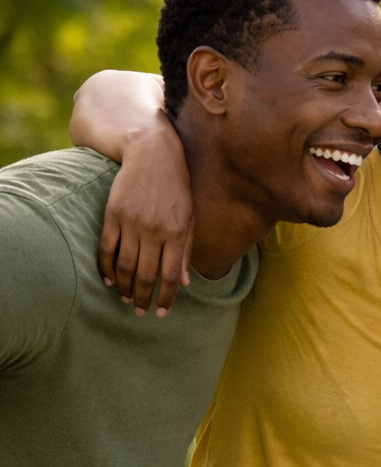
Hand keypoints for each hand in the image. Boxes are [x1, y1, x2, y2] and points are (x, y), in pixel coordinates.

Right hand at [96, 123, 193, 316]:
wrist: (152, 154)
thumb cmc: (177, 188)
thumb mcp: (189, 217)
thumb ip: (186, 250)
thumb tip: (185, 282)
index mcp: (176, 233)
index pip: (171, 275)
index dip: (166, 296)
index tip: (162, 312)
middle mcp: (154, 230)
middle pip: (144, 274)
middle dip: (142, 297)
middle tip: (139, 312)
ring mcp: (131, 223)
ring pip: (124, 265)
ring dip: (123, 287)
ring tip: (124, 299)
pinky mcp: (113, 215)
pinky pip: (106, 248)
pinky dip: (106, 267)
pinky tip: (108, 280)